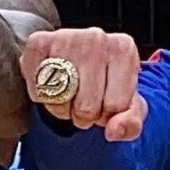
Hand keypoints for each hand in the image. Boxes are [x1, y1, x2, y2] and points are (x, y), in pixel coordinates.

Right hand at [20, 28, 146, 140]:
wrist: (76, 56)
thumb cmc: (107, 83)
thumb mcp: (129, 104)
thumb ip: (131, 123)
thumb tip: (113, 132)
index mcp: (124, 49)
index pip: (116, 106)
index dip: (108, 114)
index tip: (106, 100)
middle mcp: (97, 38)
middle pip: (87, 107)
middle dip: (85, 115)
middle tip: (85, 99)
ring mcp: (66, 38)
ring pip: (60, 101)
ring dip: (63, 109)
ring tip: (70, 94)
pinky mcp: (38, 43)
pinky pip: (37, 91)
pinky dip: (42, 97)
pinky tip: (52, 85)